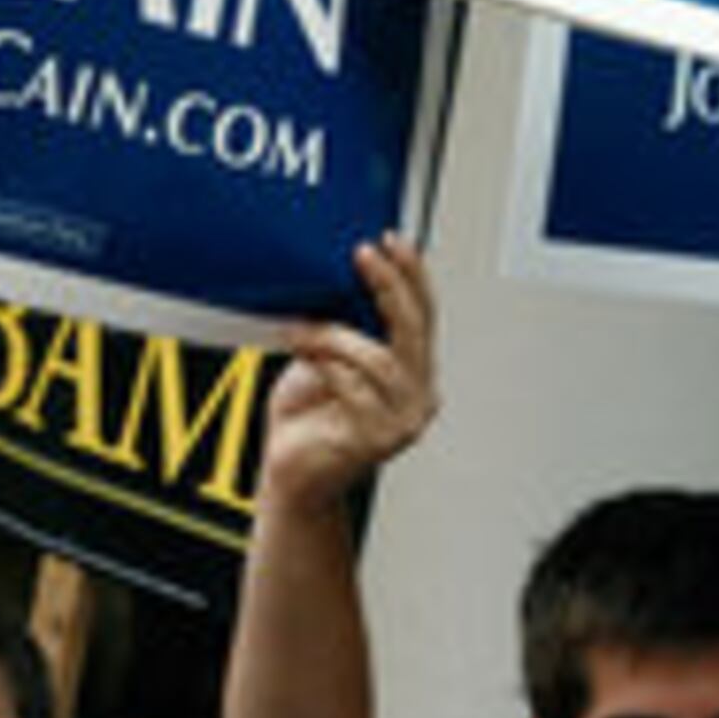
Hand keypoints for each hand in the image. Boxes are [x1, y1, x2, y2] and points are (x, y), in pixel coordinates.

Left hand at [257, 235, 437, 515]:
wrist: (293, 476)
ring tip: (302, 327)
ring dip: (336, 335)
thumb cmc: (309, 421)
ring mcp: (400, 421)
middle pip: (414, 330)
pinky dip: (323, 364)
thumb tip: (337, 274)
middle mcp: (417, 397)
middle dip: (389, 286)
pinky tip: (302, 350)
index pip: (425, 314)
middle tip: (361, 257)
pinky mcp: (376, 439)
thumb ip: (346, 325)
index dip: (413, 274)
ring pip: (381, 359)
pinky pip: (353, 386)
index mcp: (414, 373)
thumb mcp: (328, 357)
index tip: (393, 241)